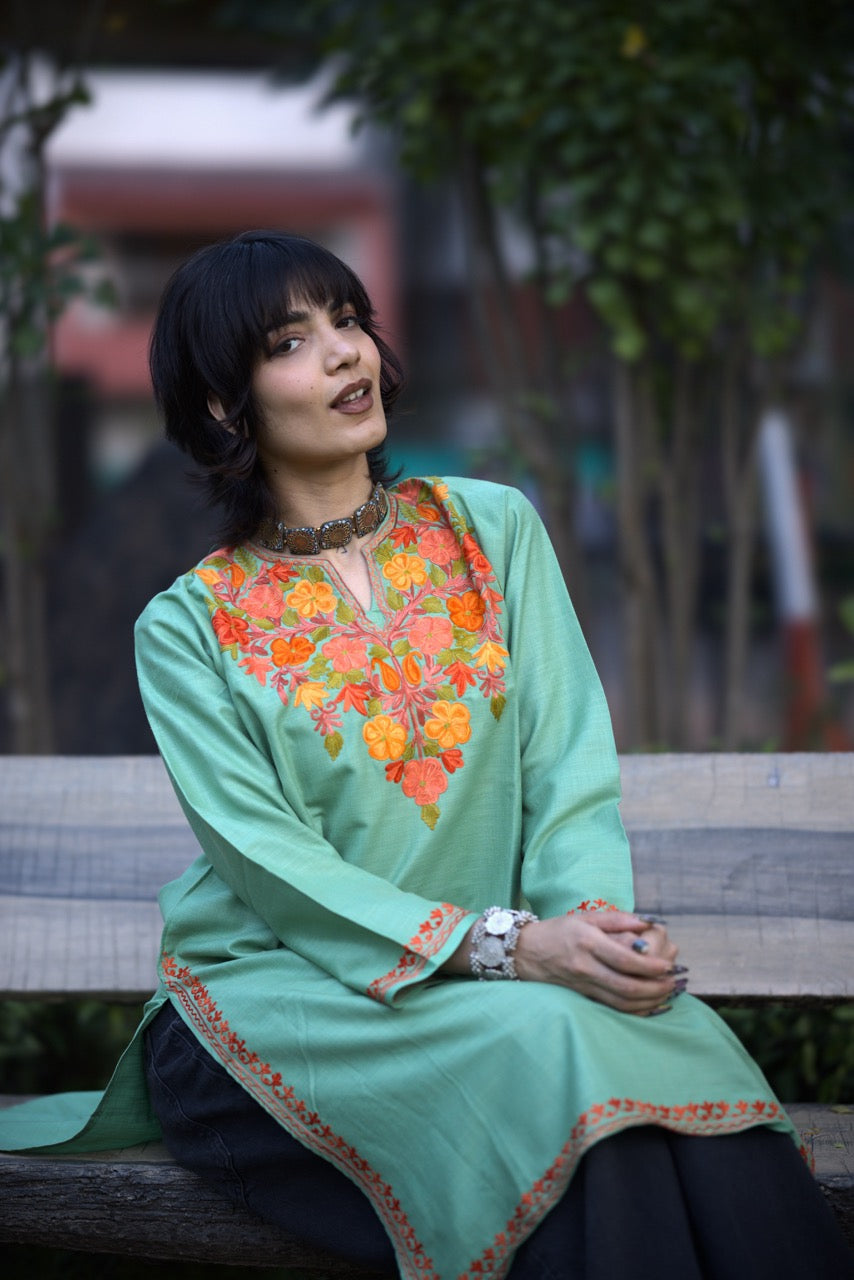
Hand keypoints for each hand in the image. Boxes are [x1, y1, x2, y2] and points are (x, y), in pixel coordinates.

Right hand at [513, 911, 680, 1014]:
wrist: (525, 952)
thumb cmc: (558, 930)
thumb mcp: (585, 917)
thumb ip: (617, 919)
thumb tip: (647, 924)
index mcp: (588, 943)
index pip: (625, 960)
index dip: (650, 965)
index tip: (668, 966)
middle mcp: (585, 967)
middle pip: (626, 986)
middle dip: (655, 987)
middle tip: (673, 982)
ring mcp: (583, 985)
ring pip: (621, 1002)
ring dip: (648, 1001)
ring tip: (666, 994)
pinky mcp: (582, 997)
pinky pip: (612, 1008)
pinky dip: (634, 1010)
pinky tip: (649, 1006)